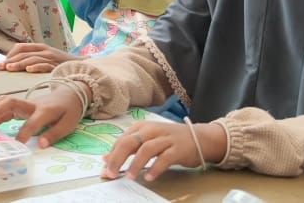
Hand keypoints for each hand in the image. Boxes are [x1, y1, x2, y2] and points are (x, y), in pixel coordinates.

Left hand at [0, 43, 83, 72]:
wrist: (82, 66)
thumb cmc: (61, 65)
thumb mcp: (46, 59)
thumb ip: (33, 60)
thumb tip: (14, 66)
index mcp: (40, 48)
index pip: (21, 47)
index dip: (10, 54)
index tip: (2, 64)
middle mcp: (44, 50)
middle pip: (23, 53)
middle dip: (10, 60)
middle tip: (0, 67)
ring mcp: (51, 57)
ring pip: (32, 59)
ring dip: (19, 64)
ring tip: (10, 68)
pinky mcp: (57, 65)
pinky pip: (45, 65)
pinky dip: (36, 67)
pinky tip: (29, 70)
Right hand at [0, 86, 88, 148]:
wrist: (70, 93)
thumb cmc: (68, 110)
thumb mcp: (68, 124)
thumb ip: (54, 134)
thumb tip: (40, 145)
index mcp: (45, 110)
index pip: (33, 121)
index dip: (25, 132)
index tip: (17, 144)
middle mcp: (32, 104)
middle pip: (12, 102)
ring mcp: (25, 103)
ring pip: (5, 101)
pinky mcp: (21, 105)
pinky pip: (5, 105)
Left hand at [102, 121, 226, 182]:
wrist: (199, 138)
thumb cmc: (169, 140)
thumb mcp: (147, 140)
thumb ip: (128, 148)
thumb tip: (106, 158)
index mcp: (142, 127)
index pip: (122, 140)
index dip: (111, 155)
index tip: (104, 169)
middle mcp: (152, 130)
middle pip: (130, 143)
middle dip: (117, 159)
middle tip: (110, 173)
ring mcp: (166, 139)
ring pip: (146, 149)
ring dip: (135, 164)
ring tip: (129, 177)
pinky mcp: (178, 149)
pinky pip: (165, 158)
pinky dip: (155, 168)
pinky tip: (149, 177)